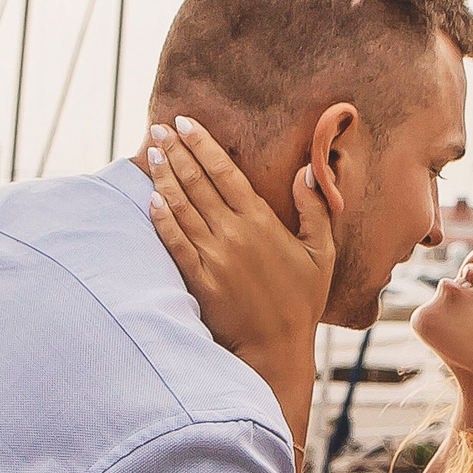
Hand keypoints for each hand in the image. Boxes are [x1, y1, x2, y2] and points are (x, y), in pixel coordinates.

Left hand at [143, 117, 333, 408]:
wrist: (278, 350)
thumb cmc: (302, 302)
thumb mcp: (323, 254)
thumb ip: (315, 210)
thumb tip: (306, 172)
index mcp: (262, 223)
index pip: (226, 172)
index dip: (203, 145)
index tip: (185, 122)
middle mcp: (234, 235)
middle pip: (197, 182)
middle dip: (175, 151)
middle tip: (157, 127)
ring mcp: (213, 258)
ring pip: (181, 207)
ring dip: (163, 177)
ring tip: (150, 152)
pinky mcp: (198, 281)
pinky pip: (174, 243)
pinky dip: (161, 218)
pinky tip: (149, 198)